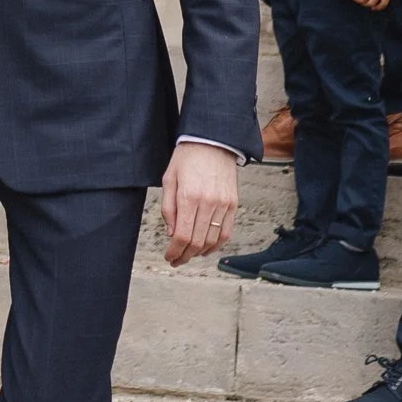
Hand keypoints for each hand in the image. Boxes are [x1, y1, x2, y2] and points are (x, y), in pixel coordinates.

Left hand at [161, 139, 238, 264]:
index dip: (174, 252)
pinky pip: (226, 232)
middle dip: (184, 256)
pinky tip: (206, 248)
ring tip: (189, 255)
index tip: (169, 257)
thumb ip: (168, 208)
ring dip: (199, 253)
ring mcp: (223, 205)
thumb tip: (171, 234)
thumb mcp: (169, 180)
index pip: (182, 236)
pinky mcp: (233, 204)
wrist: (213, 141)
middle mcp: (208, 203)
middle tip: (176, 260)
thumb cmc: (187, 158)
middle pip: (196, 242)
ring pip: (212, 241)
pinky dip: (216, 245)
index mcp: (189, 197)